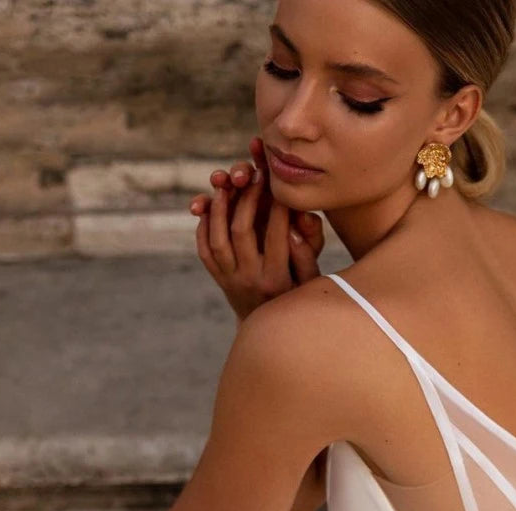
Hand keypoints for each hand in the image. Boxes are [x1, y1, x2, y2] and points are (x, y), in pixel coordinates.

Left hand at [189, 136, 325, 320]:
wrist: (268, 331)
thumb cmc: (296, 299)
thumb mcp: (311, 282)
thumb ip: (306, 255)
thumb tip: (294, 228)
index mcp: (276, 280)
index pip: (277, 235)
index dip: (279, 205)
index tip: (282, 184)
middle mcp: (249, 280)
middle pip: (241, 230)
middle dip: (247, 198)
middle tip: (254, 174)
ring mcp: (229, 280)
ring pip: (216, 237)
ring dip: (219, 206)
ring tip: (226, 181)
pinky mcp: (218, 278)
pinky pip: (204, 249)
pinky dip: (204, 224)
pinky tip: (212, 205)